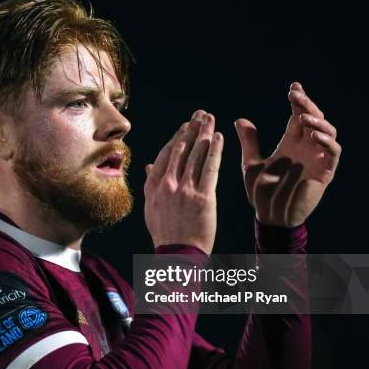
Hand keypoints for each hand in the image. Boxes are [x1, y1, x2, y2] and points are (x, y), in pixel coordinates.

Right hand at [144, 110, 223, 253]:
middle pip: (181, 150)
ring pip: (196, 155)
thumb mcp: (152, 208)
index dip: (177, 137)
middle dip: (192, 129)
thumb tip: (149, 165)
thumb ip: (151, 183)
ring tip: (211, 119)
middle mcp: (168, 185)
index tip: (186, 125)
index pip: (166, 154)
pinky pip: (210, 168)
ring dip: (204, 134)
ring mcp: (185, 190)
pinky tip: (220, 138)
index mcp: (154, 187)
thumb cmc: (166, 233)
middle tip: (200, 114)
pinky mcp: (203, 197)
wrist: (178, 254)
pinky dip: (215, 151)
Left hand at [234, 82, 341, 227]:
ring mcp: (317, 159)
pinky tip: (312, 134)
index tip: (293, 87)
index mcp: (290, 143)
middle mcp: (306, 148)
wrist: (269, 217)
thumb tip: (239, 119)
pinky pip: (332, 152)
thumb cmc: (261, 192)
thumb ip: (249, 142)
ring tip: (303, 116)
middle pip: (314, 119)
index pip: (298, 116)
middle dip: (307, 105)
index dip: (298, 101)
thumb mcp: (251, 163)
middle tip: (295, 95)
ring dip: (318, 121)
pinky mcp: (324, 173)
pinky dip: (325, 141)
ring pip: (328, 132)